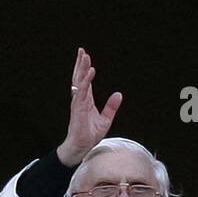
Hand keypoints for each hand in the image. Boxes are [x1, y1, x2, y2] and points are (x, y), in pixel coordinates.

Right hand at [56, 47, 122, 165]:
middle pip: (79, 77)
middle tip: (81, 50)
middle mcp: (80, 99)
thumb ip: (111, 106)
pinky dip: (86, 81)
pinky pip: (82, 92)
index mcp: (86, 100)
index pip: (85, 80)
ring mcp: (78, 103)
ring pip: (79, 81)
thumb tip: (119, 94)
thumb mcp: (105, 119)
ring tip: (84, 56)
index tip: (85, 56)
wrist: (82, 146)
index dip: (85, 68)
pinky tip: (89, 72)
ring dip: (82, 68)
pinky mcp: (78, 108)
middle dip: (80, 64)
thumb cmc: (90, 134)